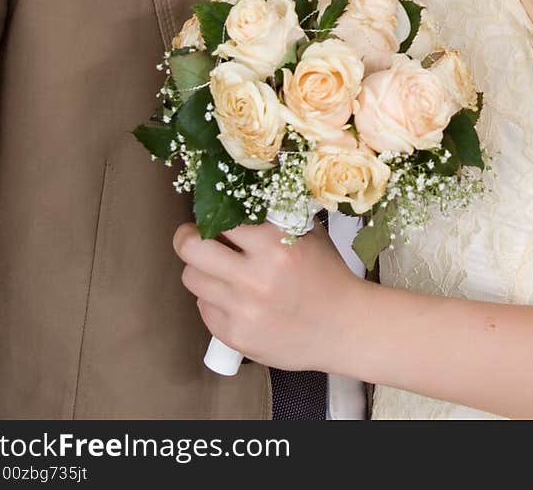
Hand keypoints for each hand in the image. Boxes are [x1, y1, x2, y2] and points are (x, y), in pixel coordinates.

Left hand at [173, 220, 364, 373]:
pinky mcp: (236, 338)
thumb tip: (238, 194)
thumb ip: (275, 216)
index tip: (210, 215)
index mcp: (274, 246)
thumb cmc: (327, 275)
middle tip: (194, 238)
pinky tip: (233, 299)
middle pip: (191, 249)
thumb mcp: (308, 234)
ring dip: (201, 271)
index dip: (211, 214)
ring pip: (192, 279)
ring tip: (218, 270)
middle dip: (188, 239)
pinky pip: (204, 309)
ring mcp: (243, 311)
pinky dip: (214, 301)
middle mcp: (255, 278)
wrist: (344, 328)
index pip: (221, 219)